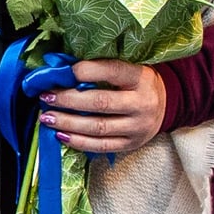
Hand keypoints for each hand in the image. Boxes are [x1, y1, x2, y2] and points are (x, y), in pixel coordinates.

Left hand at [39, 58, 167, 159]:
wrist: (167, 104)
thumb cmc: (138, 82)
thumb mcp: (129, 67)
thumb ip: (102, 67)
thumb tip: (62, 67)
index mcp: (140, 78)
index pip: (111, 71)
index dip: (84, 71)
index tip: (61, 72)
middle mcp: (141, 103)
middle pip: (100, 102)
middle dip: (68, 100)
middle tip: (46, 97)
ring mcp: (137, 127)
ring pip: (98, 127)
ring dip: (68, 122)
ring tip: (47, 117)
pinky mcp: (131, 144)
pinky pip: (101, 146)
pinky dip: (78, 142)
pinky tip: (60, 135)